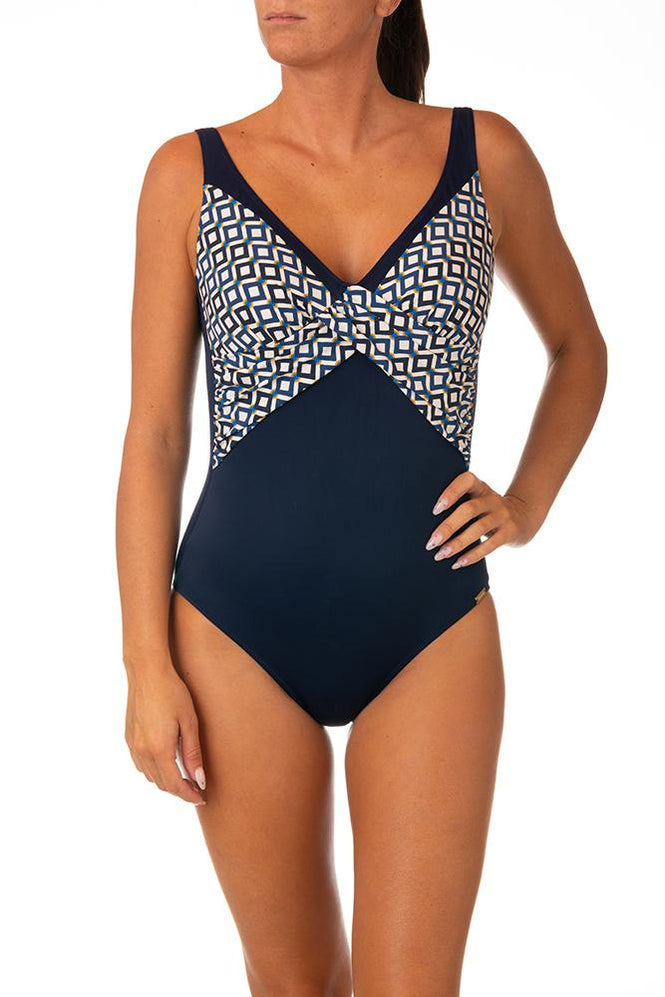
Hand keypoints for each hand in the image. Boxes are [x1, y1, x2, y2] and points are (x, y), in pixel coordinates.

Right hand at [125, 663, 206, 805]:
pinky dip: (153, 770)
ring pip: (149, 776)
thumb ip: (192, 753)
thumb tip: (199, 780)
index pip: (175, 785)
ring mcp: (133, 745)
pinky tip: (165, 763)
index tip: (201, 797)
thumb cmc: (173, 693)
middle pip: (161, 783)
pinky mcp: (128, 738)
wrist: (147, 673)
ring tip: (184, 776)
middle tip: (196, 787)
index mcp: (159, 749)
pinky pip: (140, 764)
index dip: (189, 795)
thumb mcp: (189, 722)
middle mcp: (142, 751)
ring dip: (166, 781)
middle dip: (179, 790)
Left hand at [425, 471, 541, 568]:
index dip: (451, 492)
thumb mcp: (477, 499)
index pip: (466, 481)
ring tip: (440, 555)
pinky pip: (490, 545)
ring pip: (478, 529)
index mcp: (480, 487)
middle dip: (448, 527)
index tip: (435, 510)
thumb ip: (458, 502)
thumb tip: (421, 520)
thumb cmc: (487, 510)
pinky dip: (473, 555)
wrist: (523, 517)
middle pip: (469, 510)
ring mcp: (503, 515)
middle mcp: (492, 499)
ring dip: (457, 544)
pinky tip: (458, 563)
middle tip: (431, 542)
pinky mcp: (509, 532)